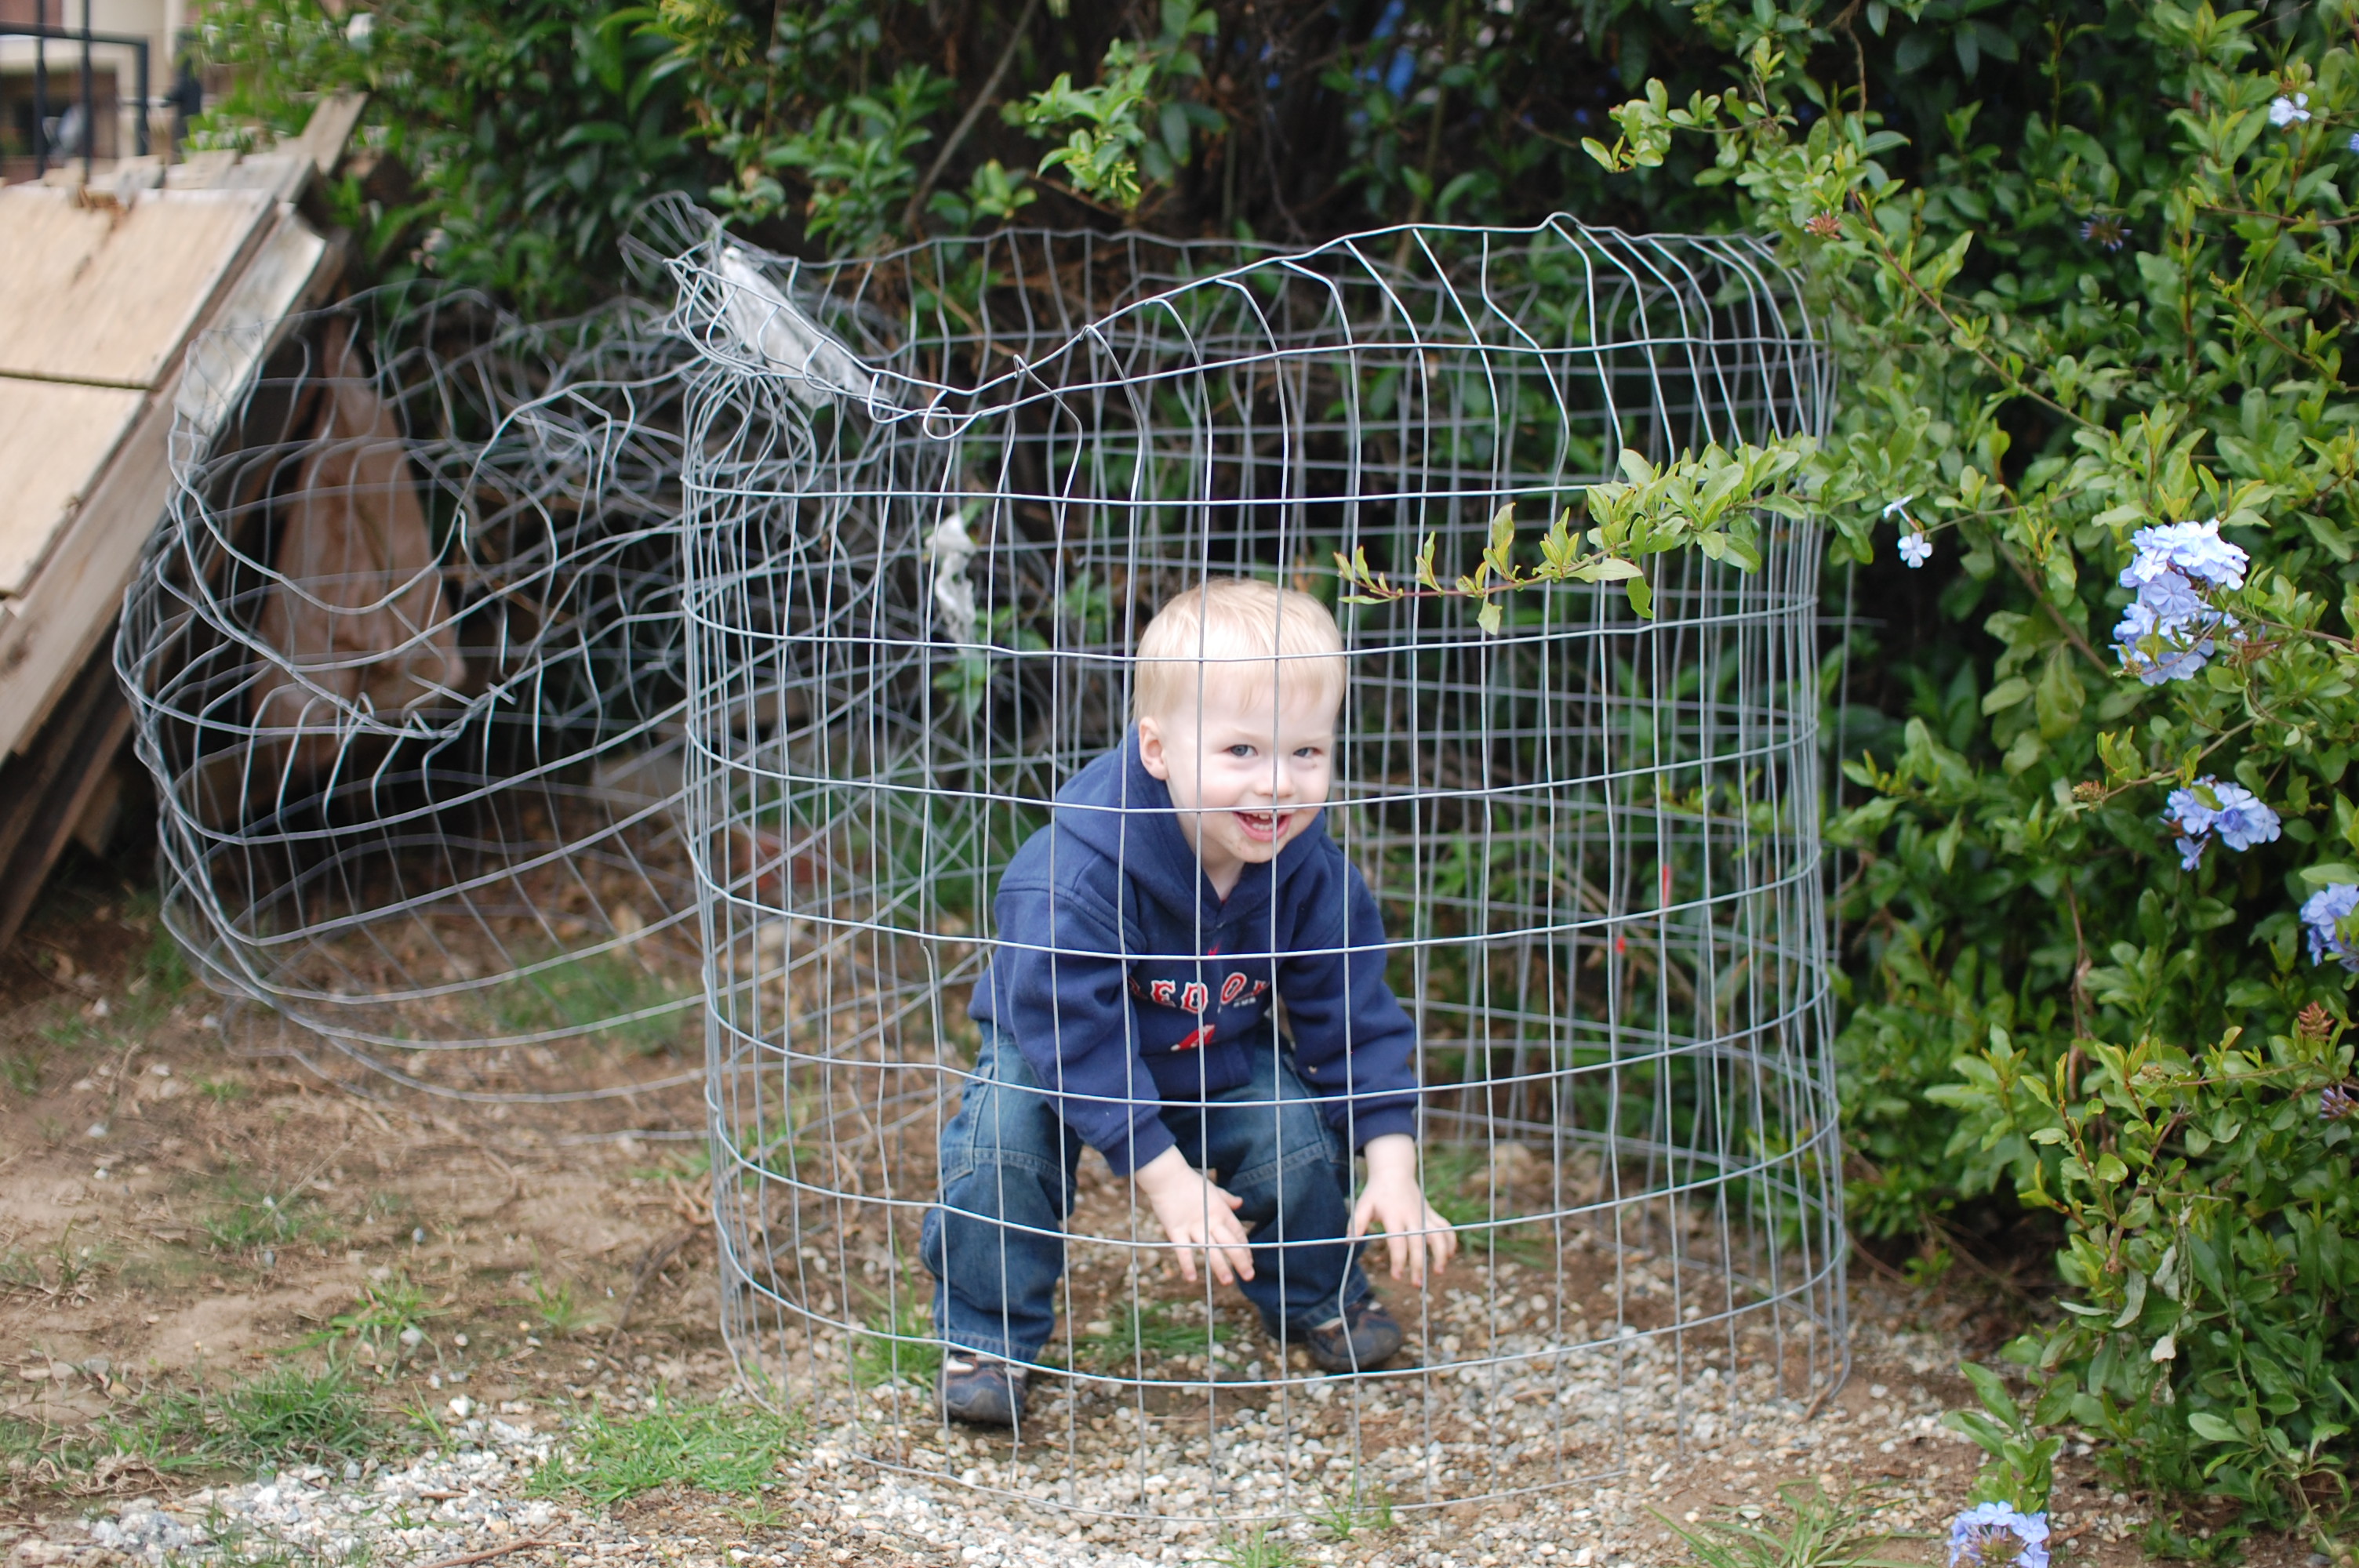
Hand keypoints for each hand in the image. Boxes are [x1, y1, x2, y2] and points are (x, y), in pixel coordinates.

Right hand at [1133, 1146, 1254, 1285]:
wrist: (1167, 1175)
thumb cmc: (1190, 1181)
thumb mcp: (1213, 1189)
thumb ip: (1227, 1199)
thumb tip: (1240, 1203)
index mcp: (1221, 1211)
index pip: (1237, 1233)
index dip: (1245, 1248)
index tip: (1250, 1262)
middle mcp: (1211, 1220)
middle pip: (1229, 1243)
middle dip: (1241, 1261)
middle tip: (1249, 1276)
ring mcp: (1193, 1226)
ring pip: (1211, 1249)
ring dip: (1220, 1266)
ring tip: (1228, 1281)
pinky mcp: (1176, 1230)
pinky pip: (1182, 1250)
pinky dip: (1187, 1264)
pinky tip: (1191, 1278)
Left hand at [1351, 1134, 1456, 1285]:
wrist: (1394, 1172)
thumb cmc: (1376, 1192)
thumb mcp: (1362, 1205)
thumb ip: (1356, 1222)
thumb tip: (1349, 1241)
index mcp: (1393, 1216)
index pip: (1398, 1242)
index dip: (1398, 1260)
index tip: (1396, 1276)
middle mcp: (1412, 1216)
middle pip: (1418, 1244)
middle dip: (1418, 1265)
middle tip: (1416, 1284)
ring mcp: (1424, 1214)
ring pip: (1438, 1235)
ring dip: (1441, 1253)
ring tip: (1438, 1271)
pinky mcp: (1432, 1213)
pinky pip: (1446, 1227)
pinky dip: (1451, 1240)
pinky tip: (1450, 1255)